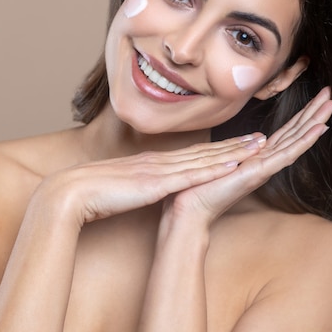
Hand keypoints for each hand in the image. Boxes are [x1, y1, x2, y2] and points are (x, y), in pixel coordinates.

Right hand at [33, 134, 267, 227]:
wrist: (70, 193)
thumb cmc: (91, 192)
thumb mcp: (121, 186)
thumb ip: (136, 183)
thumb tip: (144, 186)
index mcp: (152, 163)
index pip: (191, 154)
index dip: (217, 149)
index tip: (238, 144)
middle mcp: (160, 162)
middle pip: (204, 152)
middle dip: (235, 145)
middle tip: (261, 138)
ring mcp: (159, 170)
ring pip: (204, 159)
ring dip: (233, 152)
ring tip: (258, 146)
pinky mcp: (156, 183)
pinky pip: (192, 176)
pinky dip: (215, 169)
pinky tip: (233, 165)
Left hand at [167, 87, 331, 224]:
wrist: (190, 206)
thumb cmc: (203, 184)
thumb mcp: (226, 157)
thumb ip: (243, 147)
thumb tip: (259, 136)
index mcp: (258, 158)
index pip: (285, 133)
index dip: (301, 116)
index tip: (315, 99)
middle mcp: (266, 163)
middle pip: (295, 134)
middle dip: (313, 114)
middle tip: (331, 95)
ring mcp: (265, 168)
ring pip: (295, 141)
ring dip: (314, 122)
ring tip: (331, 105)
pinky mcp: (259, 172)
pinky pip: (286, 154)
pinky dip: (304, 141)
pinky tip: (318, 128)